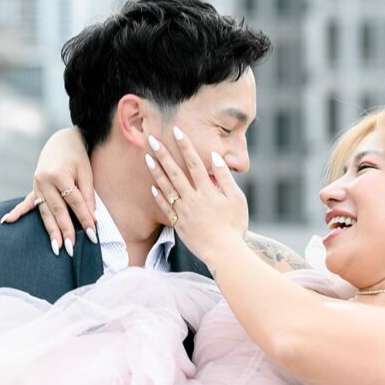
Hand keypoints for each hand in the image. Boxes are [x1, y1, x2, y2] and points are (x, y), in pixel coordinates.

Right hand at [0, 128, 97, 248]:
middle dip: (66, 230)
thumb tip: (92, 219)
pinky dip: (17, 213)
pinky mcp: (34, 187)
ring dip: (51, 231)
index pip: (74, 201)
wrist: (62, 140)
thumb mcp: (87, 172)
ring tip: (56, 248)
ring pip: (45, 212)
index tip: (93, 234)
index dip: (84, 218)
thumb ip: (87, 195)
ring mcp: (36, 184)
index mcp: (59, 174)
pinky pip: (26, 203)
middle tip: (71, 249)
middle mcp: (44, 180)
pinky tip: (6, 221)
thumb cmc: (78, 157)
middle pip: (57, 210)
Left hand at [146, 128, 247, 262]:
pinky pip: (166, 208)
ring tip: (147, 157)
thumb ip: (225, 177)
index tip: (177, 131)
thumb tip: (216, 158)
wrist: (223, 252)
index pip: (195, 163)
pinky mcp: (179, 224)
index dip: (186, 146)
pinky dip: (159, 196)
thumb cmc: (234, 226)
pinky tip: (153, 186)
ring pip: (167, 187)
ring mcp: (183, 211)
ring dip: (156, 171)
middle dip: (163, 153)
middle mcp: (192, 198)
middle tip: (152, 139)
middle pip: (175, 172)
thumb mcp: (236, 199)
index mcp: (207, 191)